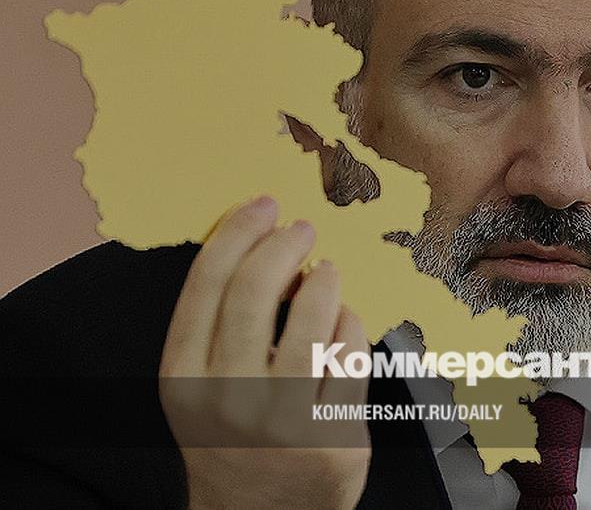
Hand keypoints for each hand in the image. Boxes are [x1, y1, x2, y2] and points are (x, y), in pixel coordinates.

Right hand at [159, 195, 370, 509]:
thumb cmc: (231, 439)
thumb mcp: (201, 389)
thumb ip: (220, 328)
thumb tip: (264, 250)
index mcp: (184, 379)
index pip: (206, 286)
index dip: (236, 234)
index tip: (261, 205)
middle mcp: (226, 397)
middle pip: (256, 293)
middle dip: (283, 245)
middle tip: (302, 227)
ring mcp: (282, 420)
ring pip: (314, 321)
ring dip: (325, 282)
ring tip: (327, 270)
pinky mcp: (332, 437)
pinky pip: (351, 360)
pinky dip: (351, 329)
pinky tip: (345, 321)